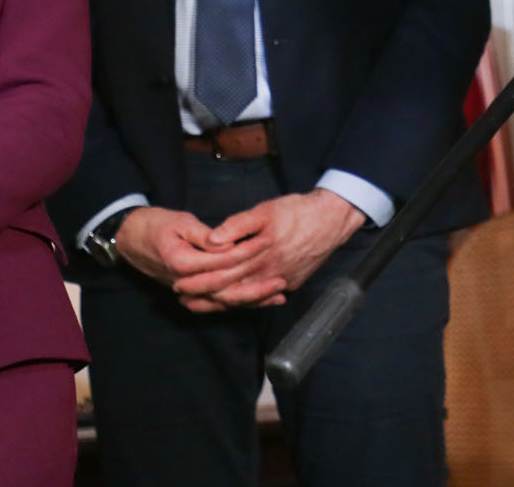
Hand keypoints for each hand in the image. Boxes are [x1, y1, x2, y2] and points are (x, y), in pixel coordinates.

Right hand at [114, 206, 287, 312]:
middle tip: (281, 281)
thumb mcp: (180, 222)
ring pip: (223, 302)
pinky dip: (239, 303)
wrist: (131, 239)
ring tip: (279, 296)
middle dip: (255, 288)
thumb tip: (226, 244)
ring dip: (252, 301)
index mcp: (182, 262)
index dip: (245, 254)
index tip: (267, 246)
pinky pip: (217, 303)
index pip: (220, 263)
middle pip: (225, 291)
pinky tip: (260, 301)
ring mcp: (188, 290)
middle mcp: (185, 282)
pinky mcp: (193, 292)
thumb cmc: (157, 225)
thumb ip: (204, 235)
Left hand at [189, 190, 365, 301]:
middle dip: (206, 296)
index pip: (223, 272)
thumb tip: (212, 240)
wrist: (333, 219)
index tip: (180, 283)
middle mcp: (269, 272)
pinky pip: (264, 297)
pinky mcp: (292, 283)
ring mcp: (282, 280)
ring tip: (202, 304)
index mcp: (259, 254)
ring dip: (223, 302)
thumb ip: (238, 225)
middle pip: (231, 290)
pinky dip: (247, 302)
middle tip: (184, 299)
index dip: (200, 279)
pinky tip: (235, 302)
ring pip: (247, 298)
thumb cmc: (298, 211)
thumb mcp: (266, 210)